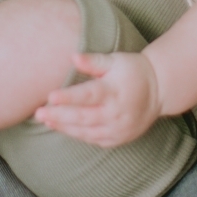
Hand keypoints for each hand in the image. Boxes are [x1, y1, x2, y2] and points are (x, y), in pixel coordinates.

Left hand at [35, 51, 161, 146]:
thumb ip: (94, 61)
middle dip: (59, 116)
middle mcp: (116, 113)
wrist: (158, 92)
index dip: (68, 97)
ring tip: (45, 120)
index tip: (50, 96)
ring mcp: (117, 129)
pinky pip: (92, 139)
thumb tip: (73, 56)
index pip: (88, 96)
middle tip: (38, 113)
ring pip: (85, 132)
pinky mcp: (116, 139)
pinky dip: (76, 134)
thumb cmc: (133, 71)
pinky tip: (61, 127)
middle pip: (82, 117)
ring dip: (63, 126)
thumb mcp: (116, 60)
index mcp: (115, 91)